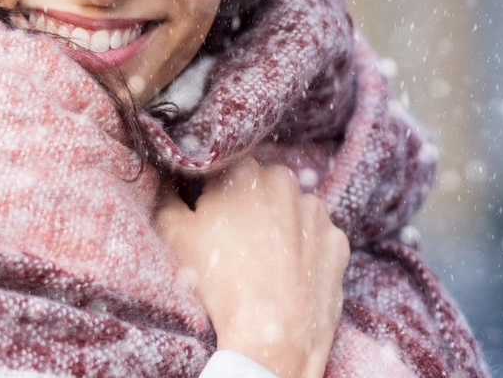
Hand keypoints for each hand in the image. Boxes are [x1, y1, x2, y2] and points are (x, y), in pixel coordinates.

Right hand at [155, 157, 348, 377]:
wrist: (272, 333)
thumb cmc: (218, 280)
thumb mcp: (174, 235)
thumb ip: (165, 197)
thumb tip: (163, 181)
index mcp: (243, 171)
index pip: (221, 169)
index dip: (210, 193)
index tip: (206, 218)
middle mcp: (285, 182)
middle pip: (258, 186)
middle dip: (246, 206)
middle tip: (231, 242)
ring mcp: (317, 212)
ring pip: (290, 210)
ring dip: (277, 225)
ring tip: (261, 262)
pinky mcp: (338, 242)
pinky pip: (315, 238)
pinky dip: (303, 250)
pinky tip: (287, 273)